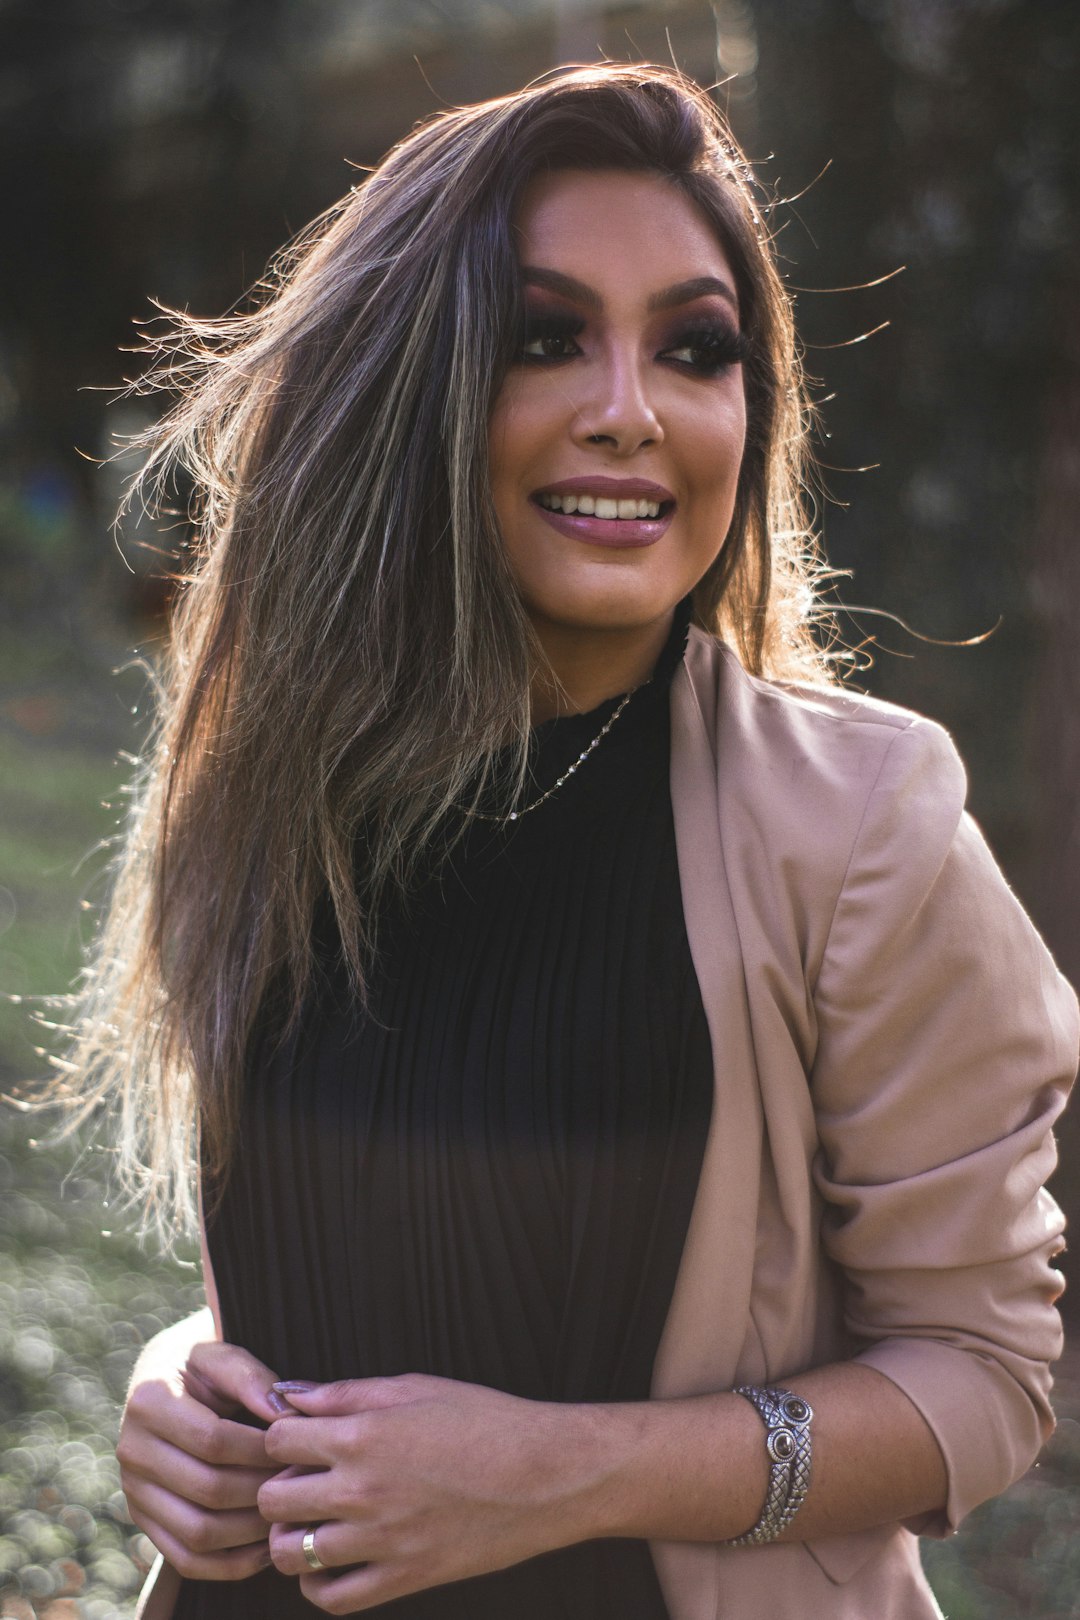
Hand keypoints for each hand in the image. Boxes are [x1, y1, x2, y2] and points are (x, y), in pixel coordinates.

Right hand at [118, 1318, 285, 1580]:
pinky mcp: (144, 1520)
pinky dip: (230, 1564)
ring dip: (251, 1531)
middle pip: (208, 1489)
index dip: (261, 1449)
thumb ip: (251, 1377)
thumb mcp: (222, 1352)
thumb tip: (284, 1414)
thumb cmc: (202, 1363)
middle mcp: (133, 1451)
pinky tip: (267, 1547)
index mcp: (149, 1402)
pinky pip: (187, 1559)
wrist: (164, 1377)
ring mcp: (134, 1491)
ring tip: (289, 1513)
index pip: (213, 1440)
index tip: (298, 1447)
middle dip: (262, 1490)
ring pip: (198, 1533)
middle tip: (303, 1484)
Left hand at [260, 1373, 604, 1611]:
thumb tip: (292, 1394)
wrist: (545, 1474)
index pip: (277, 1442)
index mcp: (362, 1436)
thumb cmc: (485, 1420)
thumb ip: (347, 1393)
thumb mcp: (415, 1388)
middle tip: (302, 1482)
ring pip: (292, 1554)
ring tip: (312, 1523)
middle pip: (273, 1500)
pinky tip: (329, 1563)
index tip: (299, 1441)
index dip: (282, 1438)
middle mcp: (362, 1490)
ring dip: (292, 1537)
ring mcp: (380, 1540)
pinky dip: (317, 1585)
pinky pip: (332, 1599)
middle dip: (279, 1488)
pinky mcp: (403, 1578)